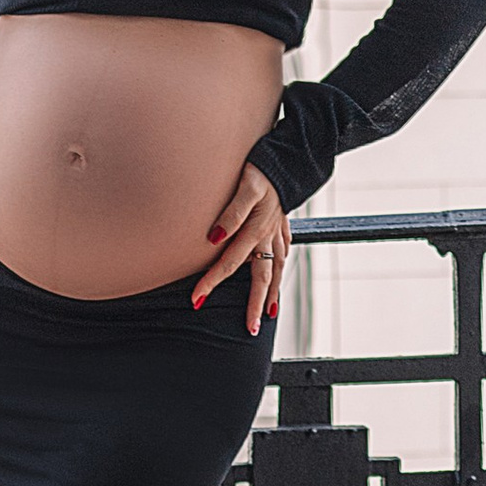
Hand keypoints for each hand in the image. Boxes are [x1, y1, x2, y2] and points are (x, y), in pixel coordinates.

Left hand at [195, 163, 289, 329]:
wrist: (289, 156)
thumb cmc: (263, 169)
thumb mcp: (246, 187)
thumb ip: (230, 213)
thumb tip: (213, 238)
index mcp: (256, 230)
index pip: (229, 263)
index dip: (211, 282)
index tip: (196, 300)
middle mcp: (268, 235)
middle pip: (260, 277)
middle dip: (253, 304)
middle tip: (248, 329)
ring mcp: (277, 231)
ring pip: (276, 269)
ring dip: (271, 293)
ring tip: (268, 314)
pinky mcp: (282, 223)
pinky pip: (283, 252)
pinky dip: (280, 266)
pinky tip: (278, 272)